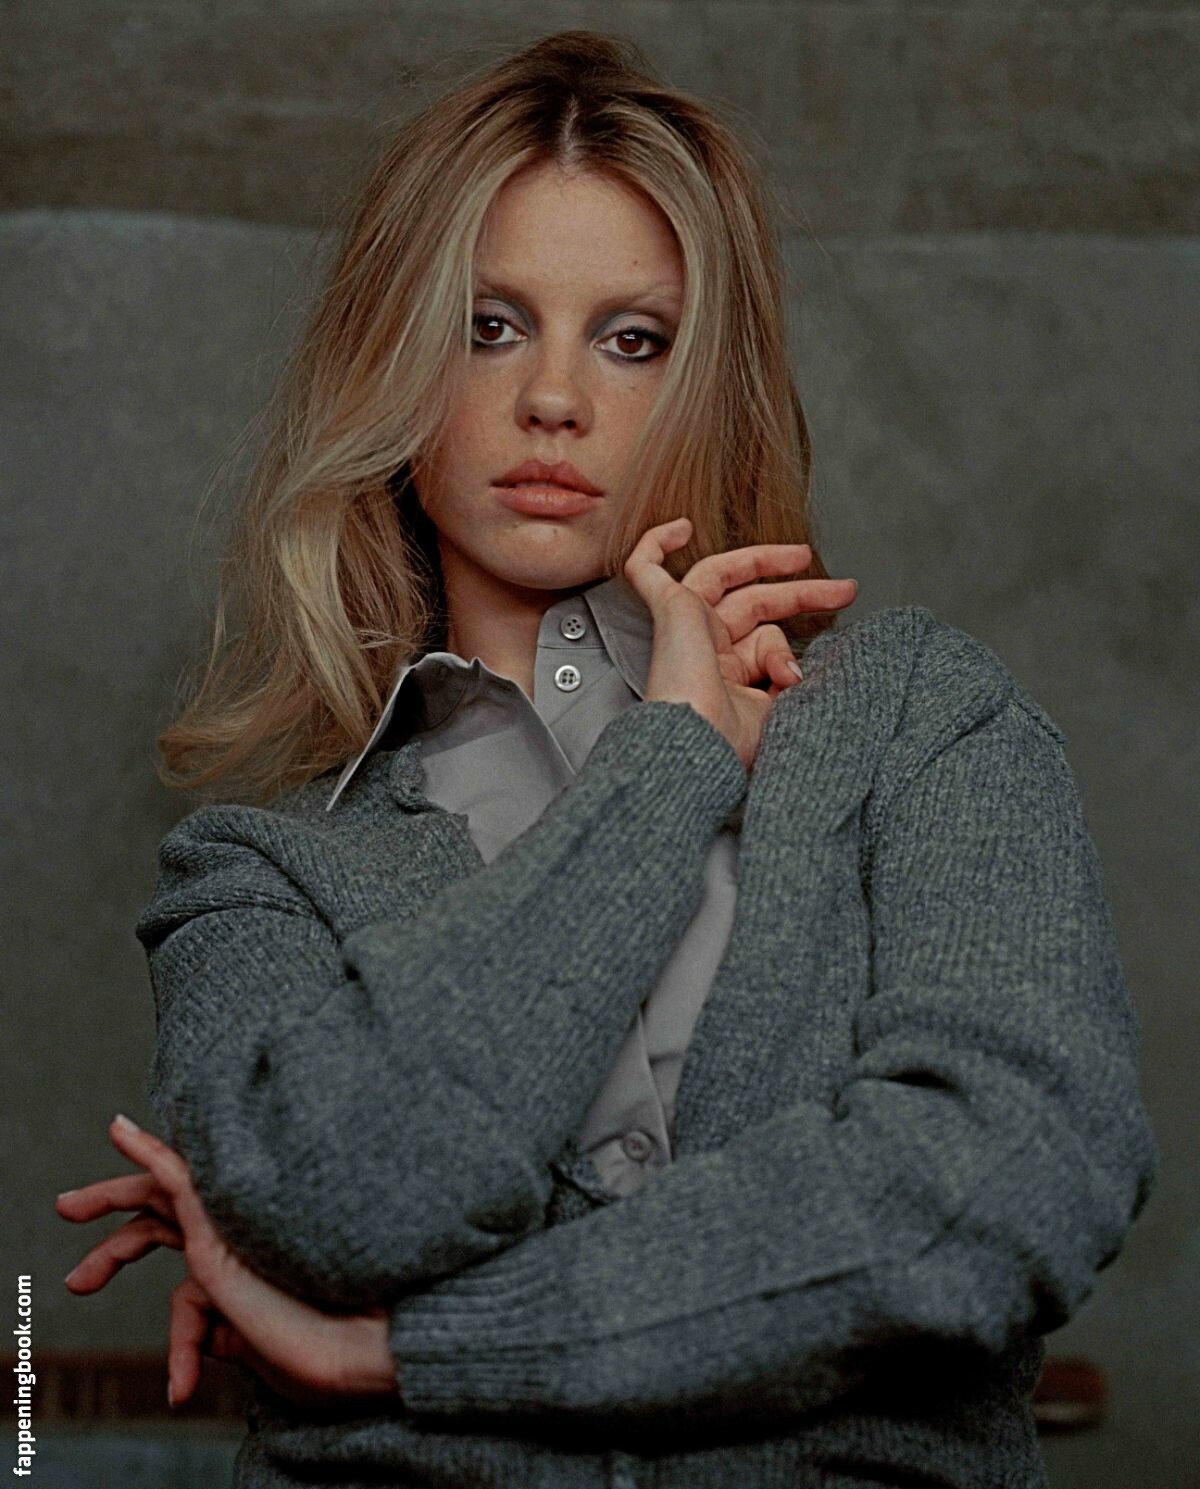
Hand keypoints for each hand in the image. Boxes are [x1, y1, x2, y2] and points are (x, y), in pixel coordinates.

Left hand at [56, 1115, 398, 1407]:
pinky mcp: (229, 1222)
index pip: (183, 1254)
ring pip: (160, 1193)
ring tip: (68, 1209)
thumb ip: (226, 1333)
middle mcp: (237, 1232)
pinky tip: (121, 1131)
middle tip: (67, 1212)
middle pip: (163, 1209)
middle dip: (113, 1208)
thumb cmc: (326, 1351)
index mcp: (242, 1258)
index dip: (155, 1299)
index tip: (146, 1351)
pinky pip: (180, 1175)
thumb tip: (202, 1342)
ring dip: (110, 1194)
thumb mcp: (259, 1347)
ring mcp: (234, 1224)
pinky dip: (149, 1152)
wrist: (362, 1345)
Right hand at [623, 518, 856, 770]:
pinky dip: (656, 545)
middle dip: (802, 593)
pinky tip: (681, 529)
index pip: (765, 639)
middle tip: (846, 590)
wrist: (699, 745)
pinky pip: (646, 570)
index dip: (790, 650)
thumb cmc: (729, 743)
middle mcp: (703, 648)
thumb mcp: (778, 709)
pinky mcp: (668, 611)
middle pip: (753, 602)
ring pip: (718, 576)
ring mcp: (684, 626)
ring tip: (803, 555)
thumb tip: (797, 668)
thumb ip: (789, 680)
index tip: (804, 676)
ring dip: (762, 559)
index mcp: (725, 675)